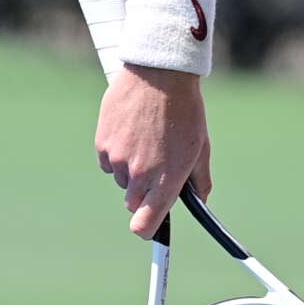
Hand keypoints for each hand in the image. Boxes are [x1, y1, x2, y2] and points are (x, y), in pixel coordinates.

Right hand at [95, 65, 211, 237]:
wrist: (160, 75)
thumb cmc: (186, 111)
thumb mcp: (201, 146)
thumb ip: (199, 180)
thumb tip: (200, 201)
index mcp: (167, 177)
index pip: (146, 222)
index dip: (147, 229)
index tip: (150, 228)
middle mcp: (140, 173)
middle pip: (133, 202)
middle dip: (144, 193)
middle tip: (157, 168)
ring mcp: (118, 160)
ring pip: (121, 180)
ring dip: (131, 170)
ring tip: (147, 141)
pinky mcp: (102, 145)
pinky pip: (107, 162)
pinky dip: (117, 154)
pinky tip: (131, 132)